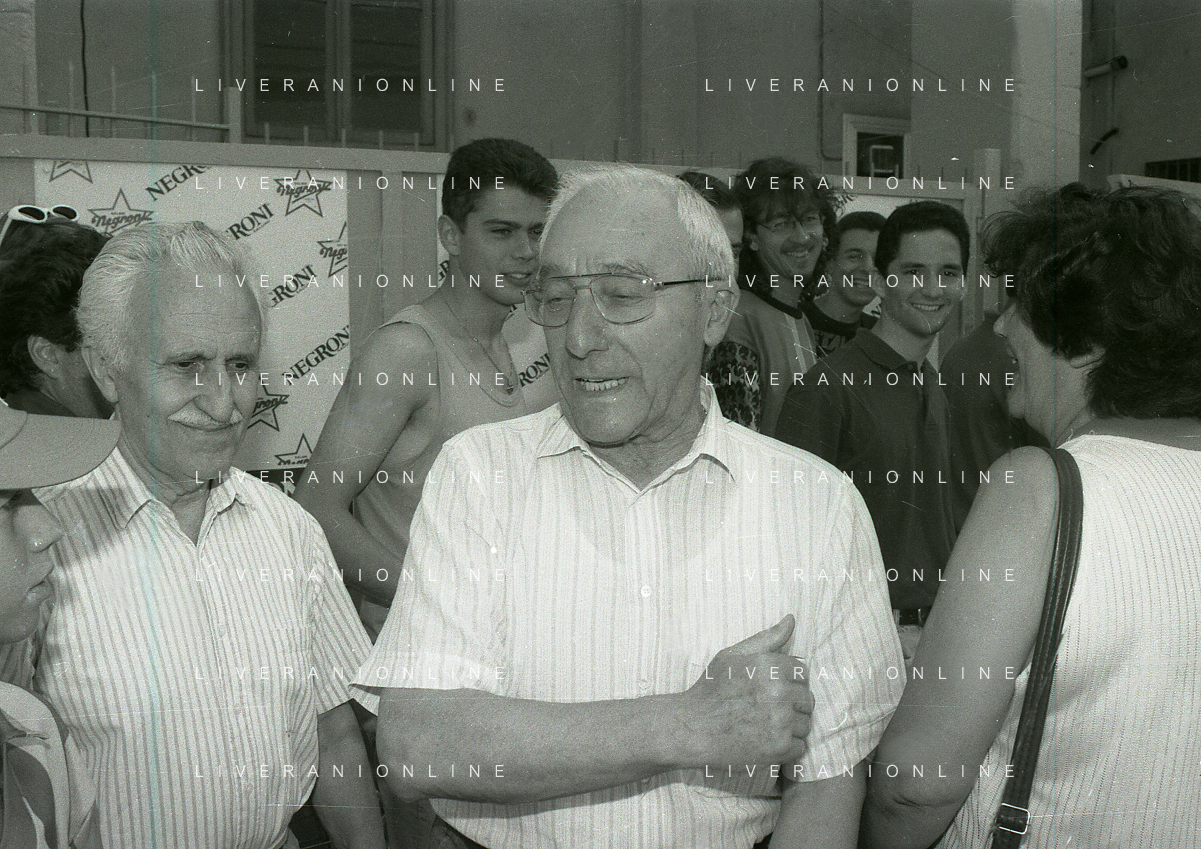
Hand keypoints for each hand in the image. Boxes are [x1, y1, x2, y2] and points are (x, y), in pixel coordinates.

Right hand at [680, 615, 813, 767]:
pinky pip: (799, 747)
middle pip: (808, 699)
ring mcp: (781, 721)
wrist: (692, 728)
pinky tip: (765, 740)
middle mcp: (779, 692)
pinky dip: (786, 747)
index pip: (803, 673)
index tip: (770, 690)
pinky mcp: (779, 748)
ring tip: (764, 725)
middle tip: (767, 709)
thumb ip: (767, 638)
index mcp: (771, 666)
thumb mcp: (733, 656)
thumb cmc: (710, 690)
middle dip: (792, 704)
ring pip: (805, 724)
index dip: (788, 681)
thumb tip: (791, 620)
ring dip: (790, 726)